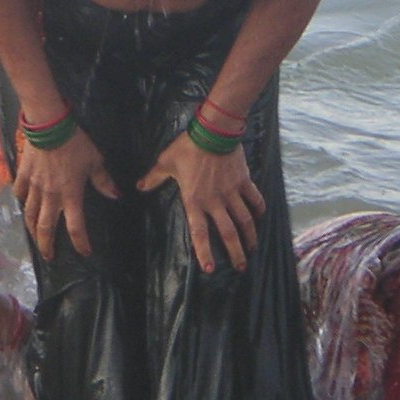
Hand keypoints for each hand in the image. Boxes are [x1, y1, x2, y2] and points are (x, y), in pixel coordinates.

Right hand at [14, 127, 118, 259]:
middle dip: (47, 245)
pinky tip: (24, 204)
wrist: (49, 125)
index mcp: (70, 195)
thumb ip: (103, 181)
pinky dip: (22, 201)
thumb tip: (116, 196)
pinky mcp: (23, 175)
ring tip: (35, 239)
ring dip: (32, 230)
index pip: (76, 227)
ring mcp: (34, 186)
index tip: (84, 252)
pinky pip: (20, 193)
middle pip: (46, 228)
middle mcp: (51, 196)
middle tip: (49, 256)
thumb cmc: (75, 143)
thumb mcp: (95, 161)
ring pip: (30, 215)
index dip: (80, 243)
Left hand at [138, 132, 264, 271]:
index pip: (199, 232)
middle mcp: (215, 201)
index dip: (204, 251)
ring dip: (250, 237)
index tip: (209, 268)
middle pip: (228, 232)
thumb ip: (154, 177)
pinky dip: (259, 209)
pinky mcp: (244, 181)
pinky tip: (260, 218)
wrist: (213, 130)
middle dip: (235, 252)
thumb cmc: (187, 148)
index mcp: (195, 200)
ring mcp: (232, 192)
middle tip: (240, 267)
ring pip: (244, 220)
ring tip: (252, 249)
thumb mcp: (166, 162)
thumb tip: (139, 187)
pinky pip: (254, 199)